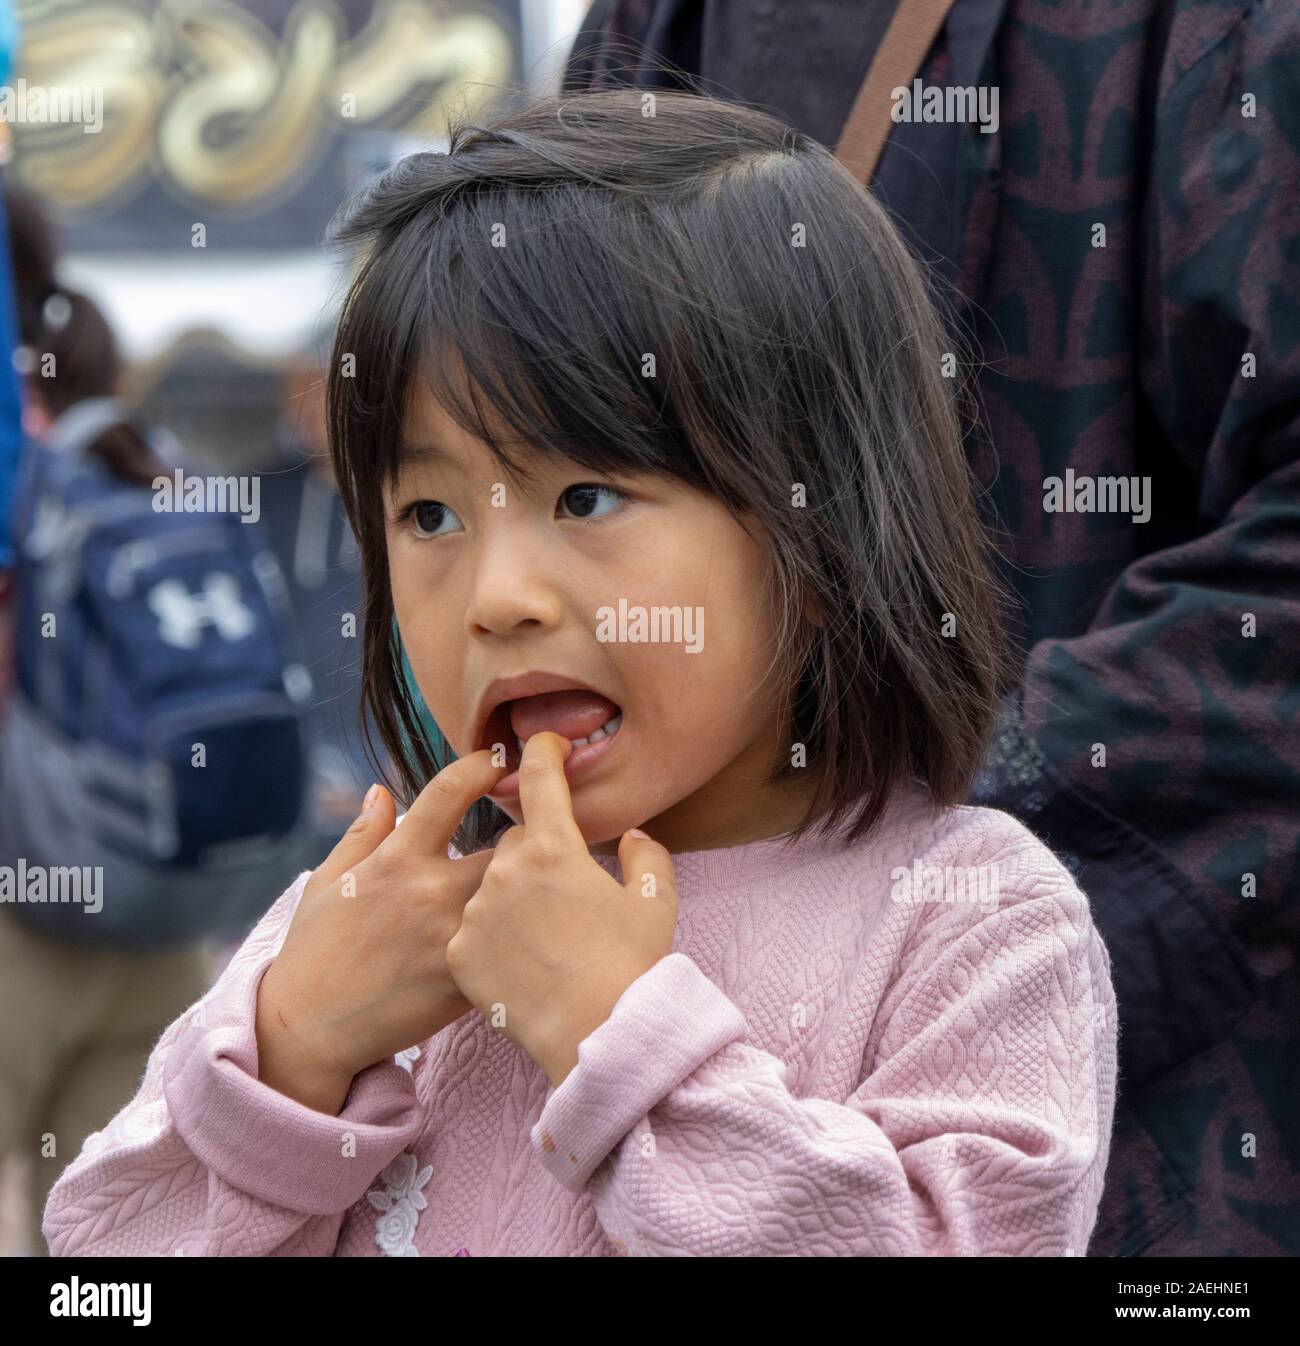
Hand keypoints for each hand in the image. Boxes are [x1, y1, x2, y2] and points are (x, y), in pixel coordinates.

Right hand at [255, 750, 504, 1106]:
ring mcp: (452, 936)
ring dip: (529, 890)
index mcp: (396, 857)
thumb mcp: (326, 881)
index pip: (450, 790)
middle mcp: (430, 890)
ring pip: (518, 896)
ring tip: (539, 893)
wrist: (309, 1029)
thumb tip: (381, 790)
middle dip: (526, 838)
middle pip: (509, 845)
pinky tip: (525, 943)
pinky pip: (511, 948)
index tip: (498, 760)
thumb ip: (363, 834)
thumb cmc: (315, 952)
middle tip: (535, 840)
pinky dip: (518, 940)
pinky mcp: (466, 980)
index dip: (480, 766)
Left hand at [445, 732, 677, 1087]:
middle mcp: (505, 870)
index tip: (545, 744)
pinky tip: (519, 964)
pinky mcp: (459, 953)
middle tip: (564, 898)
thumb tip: (628, 836)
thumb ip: (644, 853)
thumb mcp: (656, 900)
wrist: (599, 1037)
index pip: (542, 778)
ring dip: (510, 900)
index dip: (543, 752)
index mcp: (554, 847)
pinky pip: (470, 930)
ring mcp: (476, 912)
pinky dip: (490, 939)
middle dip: (536, 859)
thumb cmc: (634, 966)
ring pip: (489, 887)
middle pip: (514, 843)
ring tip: (543, 941)